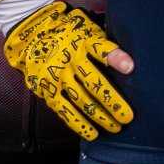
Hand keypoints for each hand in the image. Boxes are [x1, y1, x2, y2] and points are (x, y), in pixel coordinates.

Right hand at [0, 1, 135, 139]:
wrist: (32, 35)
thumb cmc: (70, 34)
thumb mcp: (88, 29)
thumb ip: (105, 43)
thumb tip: (131, 59)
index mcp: (83, 42)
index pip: (100, 49)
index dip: (115, 58)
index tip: (130, 68)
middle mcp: (70, 60)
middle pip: (93, 82)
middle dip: (111, 100)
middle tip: (128, 116)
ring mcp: (57, 76)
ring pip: (80, 99)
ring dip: (99, 116)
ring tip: (116, 127)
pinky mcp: (47, 90)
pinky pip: (63, 110)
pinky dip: (78, 123)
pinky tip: (93, 133)